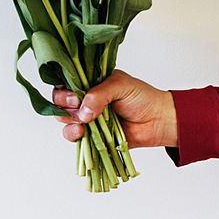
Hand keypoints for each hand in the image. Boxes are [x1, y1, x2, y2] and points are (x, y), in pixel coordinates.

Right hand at [52, 69, 177, 148]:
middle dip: (63, 105)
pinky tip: (82, 133)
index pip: (67, 82)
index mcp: (91, 82)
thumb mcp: (120, 85)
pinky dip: (74, 136)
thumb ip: (99, 94)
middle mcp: (86, 99)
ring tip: (83, 123)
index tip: (74, 96)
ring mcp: (88, 118)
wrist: (157, 121)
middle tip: (76, 107)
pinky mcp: (92, 135)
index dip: (64, 89)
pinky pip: (74, 137)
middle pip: (60, 102)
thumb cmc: (142, 98)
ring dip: (69, 122)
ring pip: (65, 120)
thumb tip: (83, 111)